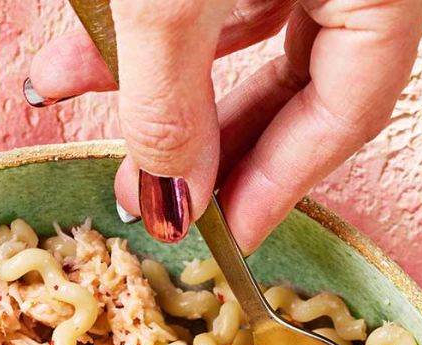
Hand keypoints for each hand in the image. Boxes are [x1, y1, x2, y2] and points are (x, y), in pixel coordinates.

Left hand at [26, 0, 421, 250]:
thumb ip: (172, 102)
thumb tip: (175, 203)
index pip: (345, 113)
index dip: (278, 187)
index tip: (222, 240)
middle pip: (297, 86)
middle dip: (206, 145)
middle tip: (151, 199)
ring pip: (240, 35)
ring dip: (157, 85)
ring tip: (86, 121)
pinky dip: (144, 27)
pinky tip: (76, 59)